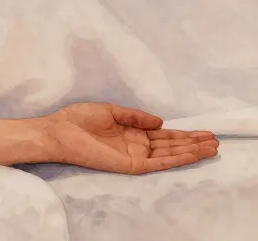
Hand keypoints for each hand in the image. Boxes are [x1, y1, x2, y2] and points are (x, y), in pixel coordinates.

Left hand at [45, 103, 217, 174]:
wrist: (60, 130)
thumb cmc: (79, 119)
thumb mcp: (111, 111)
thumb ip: (136, 117)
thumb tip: (160, 121)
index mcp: (131, 132)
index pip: (163, 135)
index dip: (183, 134)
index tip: (203, 132)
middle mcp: (136, 145)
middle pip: (170, 145)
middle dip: (192, 143)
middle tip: (215, 140)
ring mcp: (135, 155)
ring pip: (168, 154)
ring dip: (190, 151)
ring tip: (211, 147)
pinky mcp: (130, 164)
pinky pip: (157, 163)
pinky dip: (175, 159)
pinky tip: (191, 155)